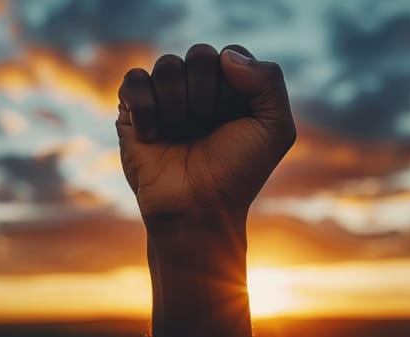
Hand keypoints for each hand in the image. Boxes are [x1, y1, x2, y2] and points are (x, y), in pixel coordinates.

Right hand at [116, 44, 295, 222]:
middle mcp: (198, 92)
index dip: (234, 84)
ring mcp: (166, 100)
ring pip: (166, 65)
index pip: (231, 54)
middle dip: (205, 93)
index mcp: (232, 92)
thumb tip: (226, 56)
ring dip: (176, 103)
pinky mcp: (134, 112)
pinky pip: (134, 80)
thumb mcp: (275, 129)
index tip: (234, 119)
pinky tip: (152, 135)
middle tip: (205, 126)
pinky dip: (144, 107)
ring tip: (179, 133)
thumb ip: (269, 80)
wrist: (195, 208)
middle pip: (199, 54)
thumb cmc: (236, 173)